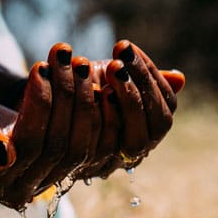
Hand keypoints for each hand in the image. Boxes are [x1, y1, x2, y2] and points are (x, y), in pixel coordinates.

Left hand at [80, 40, 184, 178]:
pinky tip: (97, 89)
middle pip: (154, 129)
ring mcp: (108, 162)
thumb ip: (144, 81)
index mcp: (142, 134)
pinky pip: (105, 144)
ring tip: (110, 67)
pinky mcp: (83, 166)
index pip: (164, 115)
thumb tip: (180, 78)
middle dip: (141, 87)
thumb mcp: (112, 79)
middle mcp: (129, 155)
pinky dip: (105, 113)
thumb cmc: (79, 90)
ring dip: (127, 97)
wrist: (37, 104)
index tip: (131, 51)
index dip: (153, 82)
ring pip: (135, 139)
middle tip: (121, 56)